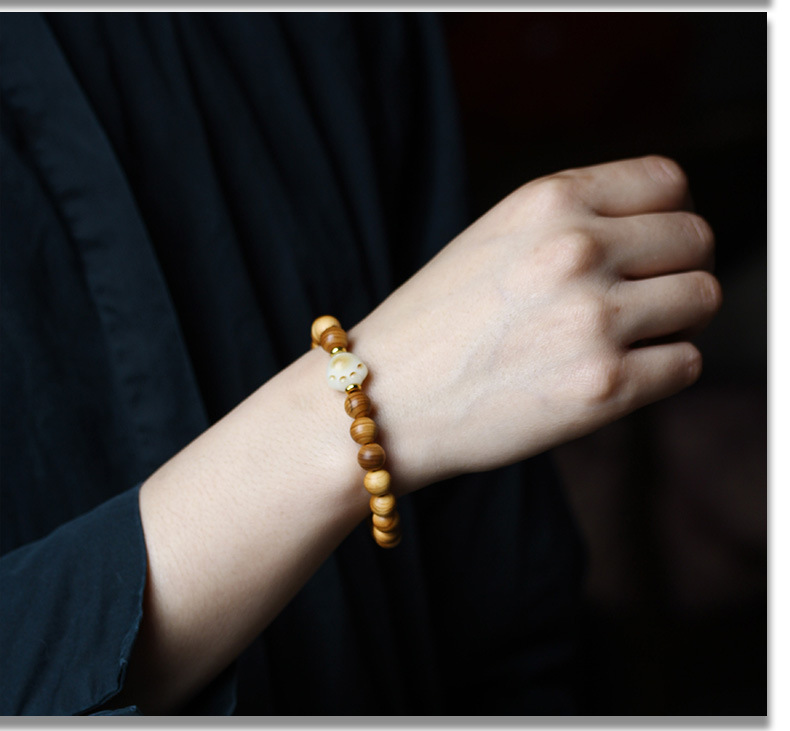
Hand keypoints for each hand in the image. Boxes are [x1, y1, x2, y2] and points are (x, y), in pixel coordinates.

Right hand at [351, 156, 721, 490]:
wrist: (383, 399)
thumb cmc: (435, 324)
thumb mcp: (497, 239)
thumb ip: (575, 223)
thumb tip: (659, 236)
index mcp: (548, 200)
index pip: (668, 182)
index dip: (666, 218)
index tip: (651, 249)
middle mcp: (577, 249)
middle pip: (696, 240)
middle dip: (677, 270)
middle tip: (642, 302)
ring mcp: (593, 319)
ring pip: (702, 300)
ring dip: (675, 322)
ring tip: (625, 340)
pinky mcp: (603, 387)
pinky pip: (685, 364)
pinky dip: (662, 371)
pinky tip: (614, 375)